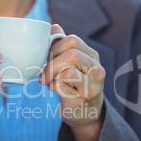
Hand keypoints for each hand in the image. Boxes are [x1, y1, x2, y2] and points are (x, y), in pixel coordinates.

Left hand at [39, 24, 105, 140]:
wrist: (84, 114)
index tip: (46, 59)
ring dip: (52, 76)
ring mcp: (94, 83)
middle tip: (44, 74)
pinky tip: (56, 91)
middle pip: (72, 52)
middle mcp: (96, 67)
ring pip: (68, 69)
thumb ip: (62, 46)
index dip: (54, 48)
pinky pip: (64, 86)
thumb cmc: (73, 86)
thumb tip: (53, 27)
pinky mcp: (87, 97)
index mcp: (91, 55)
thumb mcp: (69, 65)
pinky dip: (55, 87)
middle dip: (52, 63)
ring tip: (50, 83)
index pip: (72, 39)